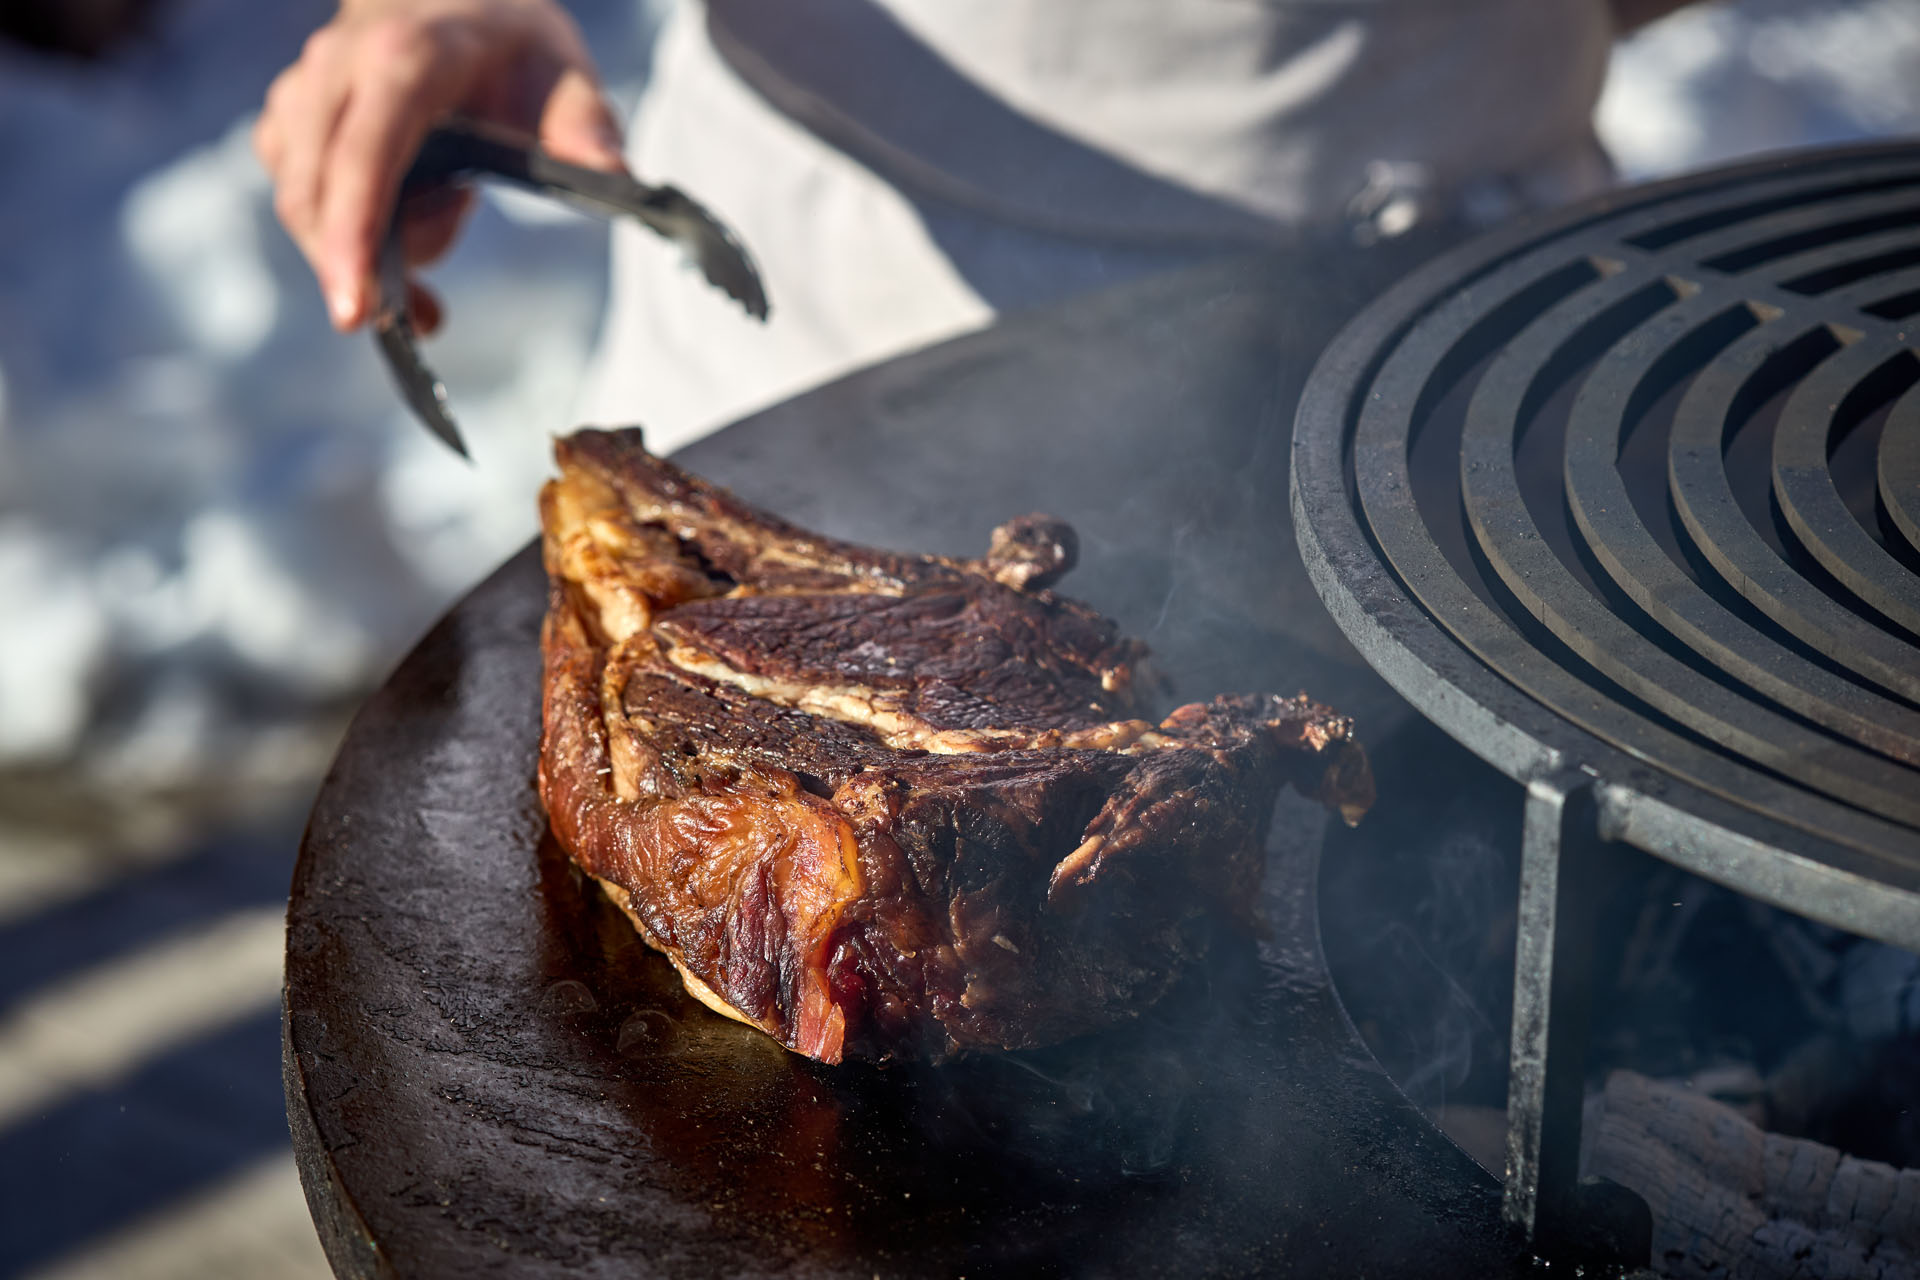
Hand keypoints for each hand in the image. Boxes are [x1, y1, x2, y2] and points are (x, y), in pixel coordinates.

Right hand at [253, 0, 624, 332]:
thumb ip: (588, 128)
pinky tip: (406, 247)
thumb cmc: (514, 47)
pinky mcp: (289, 120)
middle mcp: (338, 68)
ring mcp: (303, 92)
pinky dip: (343, 243)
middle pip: (315, 196)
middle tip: (428, 305)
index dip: (353, 233)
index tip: (356, 308)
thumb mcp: (567, 77)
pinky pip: (302, 202)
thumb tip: (615, 173)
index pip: (364, 152)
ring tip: (448, 221)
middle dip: (360, 267)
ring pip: (304, 205)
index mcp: (405, 58)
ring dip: (365, 253)